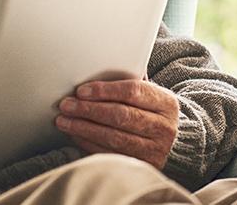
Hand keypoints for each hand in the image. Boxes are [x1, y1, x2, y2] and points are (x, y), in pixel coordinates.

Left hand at [55, 79, 178, 168]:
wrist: (172, 144)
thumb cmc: (151, 112)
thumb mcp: (150, 95)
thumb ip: (130, 80)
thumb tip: (94, 68)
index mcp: (166, 103)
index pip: (133, 91)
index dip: (104, 90)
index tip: (81, 90)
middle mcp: (163, 127)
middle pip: (121, 116)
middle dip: (89, 110)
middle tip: (66, 105)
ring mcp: (154, 150)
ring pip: (113, 138)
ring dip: (84, 128)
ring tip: (64, 121)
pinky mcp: (142, 166)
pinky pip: (110, 154)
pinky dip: (89, 144)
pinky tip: (75, 135)